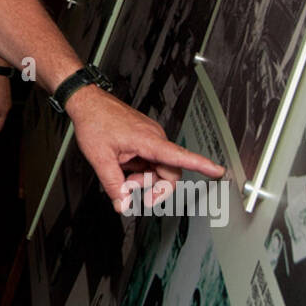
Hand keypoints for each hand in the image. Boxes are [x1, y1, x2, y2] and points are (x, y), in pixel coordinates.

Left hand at [66, 83, 223, 208]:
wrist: (88, 102)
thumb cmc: (95, 121)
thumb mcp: (100, 158)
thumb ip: (113, 184)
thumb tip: (122, 204)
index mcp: (148, 140)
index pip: (180, 155)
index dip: (201, 164)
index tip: (217, 171)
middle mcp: (154, 138)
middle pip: (170, 171)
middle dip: (155, 187)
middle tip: (136, 194)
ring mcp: (150, 138)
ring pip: (159, 168)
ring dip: (144, 179)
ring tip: (123, 178)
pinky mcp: (144, 139)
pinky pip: (150, 161)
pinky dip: (139, 169)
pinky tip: (124, 167)